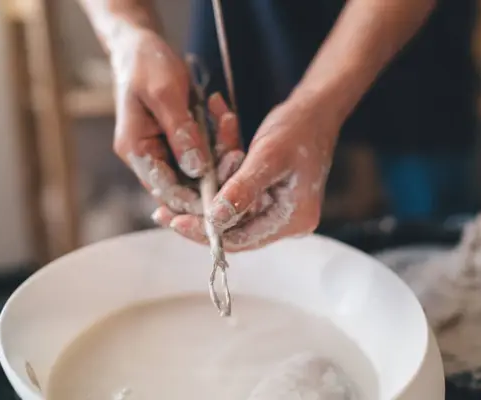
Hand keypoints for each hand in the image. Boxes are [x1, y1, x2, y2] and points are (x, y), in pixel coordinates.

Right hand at [111, 29, 241, 213]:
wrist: (141, 45)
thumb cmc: (146, 65)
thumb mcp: (164, 94)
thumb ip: (181, 133)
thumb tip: (196, 169)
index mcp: (136, 150)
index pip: (164, 189)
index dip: (191, 198)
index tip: (220, 195)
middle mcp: (148, 156)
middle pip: (182, 184)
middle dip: (211, 174)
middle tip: (235, 159)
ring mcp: (163, 149)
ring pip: (195, 169)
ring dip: (216, 154)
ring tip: (229, 127)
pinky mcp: (177, 141)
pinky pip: (200, 151)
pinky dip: (215, 141)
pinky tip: (225, 120)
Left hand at [156, 96, 340, 250]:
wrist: (315, 109)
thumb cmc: (297, 128)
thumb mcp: (267, 157)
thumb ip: (242, 190)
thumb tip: (215, 220)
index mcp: (293, 219)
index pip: (243, 238)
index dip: (207, 233)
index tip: (176, 222)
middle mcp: (286, 220)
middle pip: (234, 229)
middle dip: (198, 218)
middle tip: (164, 213)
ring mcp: (277, 209)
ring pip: (230, 213)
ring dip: (203, 199)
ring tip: (169, 200)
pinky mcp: (268, 196)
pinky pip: (235, 196)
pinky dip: (217, 183)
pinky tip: (194, 177)